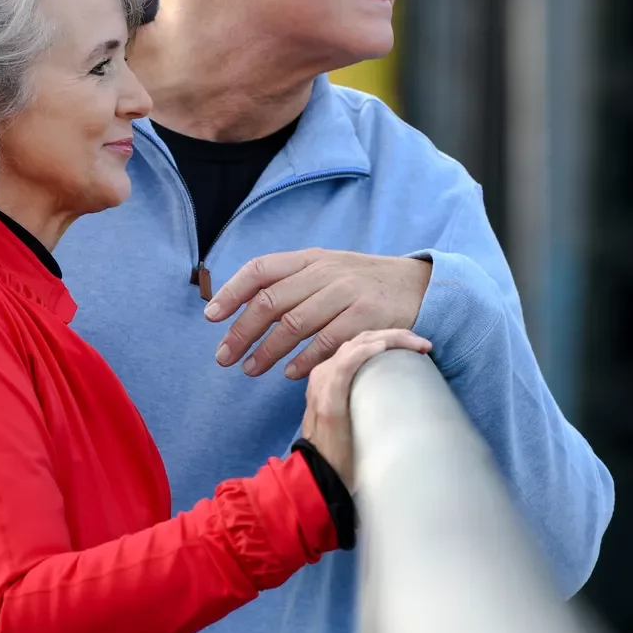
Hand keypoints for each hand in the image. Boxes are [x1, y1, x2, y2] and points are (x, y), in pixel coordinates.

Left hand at [206, 250, 432, 379]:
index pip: (261, 269)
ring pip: (294, 324)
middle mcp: (325, 272)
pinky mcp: (366, 317)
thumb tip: (247, 306)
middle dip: (242, 331)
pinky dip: (304, 360)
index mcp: (311, 259)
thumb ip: (293, 283)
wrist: (421, 285)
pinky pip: (326, 342)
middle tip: (224, 356)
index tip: (211, 316)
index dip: (232, 291)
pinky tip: (289, 373)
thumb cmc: (365, 284)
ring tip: (250, 369)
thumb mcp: (329, 271)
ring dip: (267, 351)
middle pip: (271, 302)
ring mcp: (346, 294)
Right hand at [301, 329, 432, 485]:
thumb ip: (367, 399)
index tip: (420, 347)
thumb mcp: (355, 417)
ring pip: (356, 345)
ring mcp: (323, 384)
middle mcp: (323, 374)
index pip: (362, 344)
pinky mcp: (327, 399)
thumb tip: (402, 393)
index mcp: (330, 376)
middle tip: (424, 343)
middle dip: (396, 335)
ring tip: (415, 342)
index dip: (392, 339)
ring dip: (388, 339)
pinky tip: (382, 347)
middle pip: (362, 339)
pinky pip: (344, 366)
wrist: (319, 477)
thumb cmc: (341, 453)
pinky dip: (364, 353)